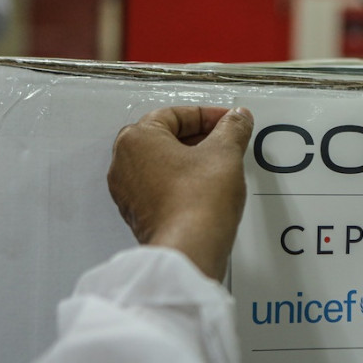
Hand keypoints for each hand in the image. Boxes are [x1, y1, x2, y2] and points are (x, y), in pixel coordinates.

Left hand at [108, 106, 254, 280]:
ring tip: (219, 166)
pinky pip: (161, 188)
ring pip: (162, 164)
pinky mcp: (139, 215)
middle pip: (165, 138)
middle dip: (198, 137)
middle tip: (225, 141)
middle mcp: (124, 164)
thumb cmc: (196, 202)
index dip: (207, 115)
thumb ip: (232, 128)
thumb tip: (238, 118)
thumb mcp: (225, 153)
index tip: (227, 121)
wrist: (189, 249)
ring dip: (191, 161)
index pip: (175, 114)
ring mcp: (129, 192)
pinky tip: (206, 190)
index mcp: (136, 139)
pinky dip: (182, 183)